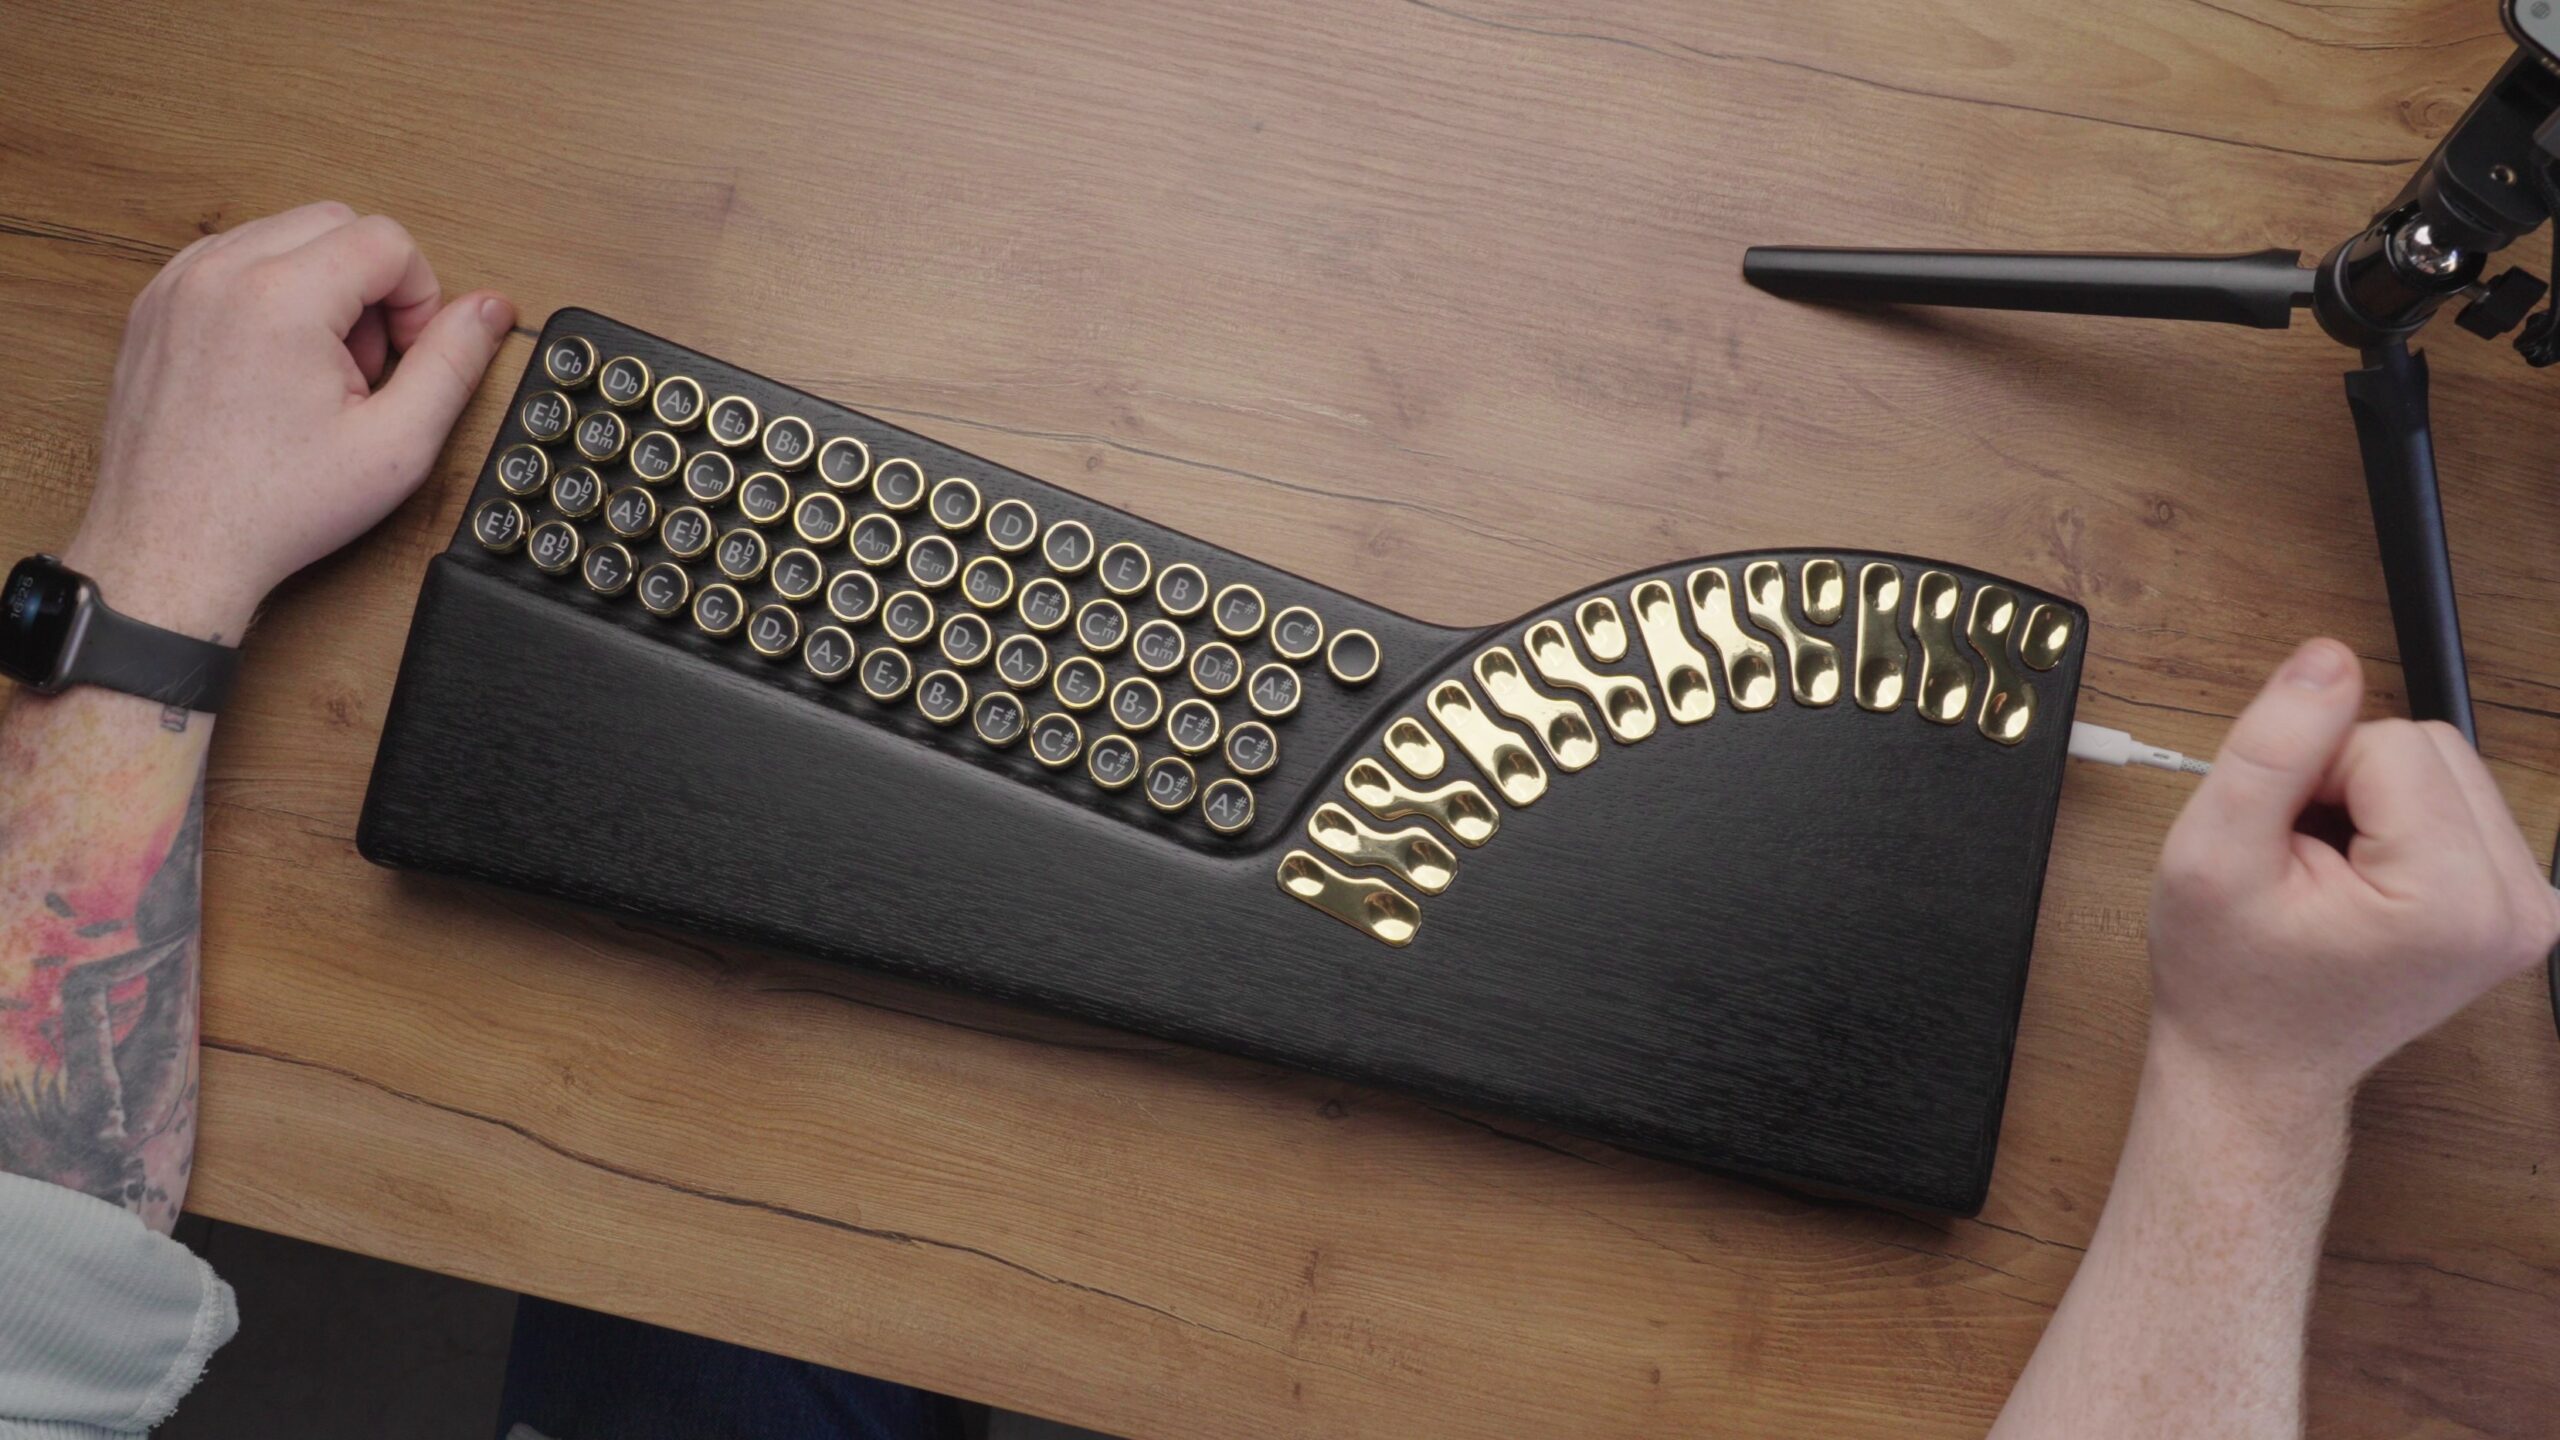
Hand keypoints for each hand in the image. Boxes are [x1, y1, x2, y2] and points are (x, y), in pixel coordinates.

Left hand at [63, 201, 515, 638]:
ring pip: (283, 234)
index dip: (420, 296)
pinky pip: (233, 258)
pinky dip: (270, 292)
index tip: (405, 357)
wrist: (173, 547)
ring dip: (321, 285)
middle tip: (367, 363)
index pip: (386, 239)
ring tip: (319, 368)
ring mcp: (178, 285)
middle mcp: (220, 273)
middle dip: (371, 284)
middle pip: (336, 223)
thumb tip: (490, 309)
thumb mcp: (395, 444)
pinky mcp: (155, 304)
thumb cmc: (272, 507)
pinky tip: (277, 362)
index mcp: (281, 297)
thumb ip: (453, 364)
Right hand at [2148, 638, 2559, 1115]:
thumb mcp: (2210, 854)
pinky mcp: (2519, 905)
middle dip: (2348, 781)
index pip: (2388, 742)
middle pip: (2430, 745)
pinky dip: (2399, 820)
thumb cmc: (2229, 980)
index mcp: (2453, 901)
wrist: (2256, 1065)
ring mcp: (2527, 910)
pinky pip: (2458, 800)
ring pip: (2445, 764)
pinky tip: (2360, 875)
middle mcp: (2516, 907)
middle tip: (2300, 858)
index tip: (2281, 846)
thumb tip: (2328, 659)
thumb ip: (2272, 747)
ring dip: (2373, 797)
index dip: (2310, 774)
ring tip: (2328, 869)